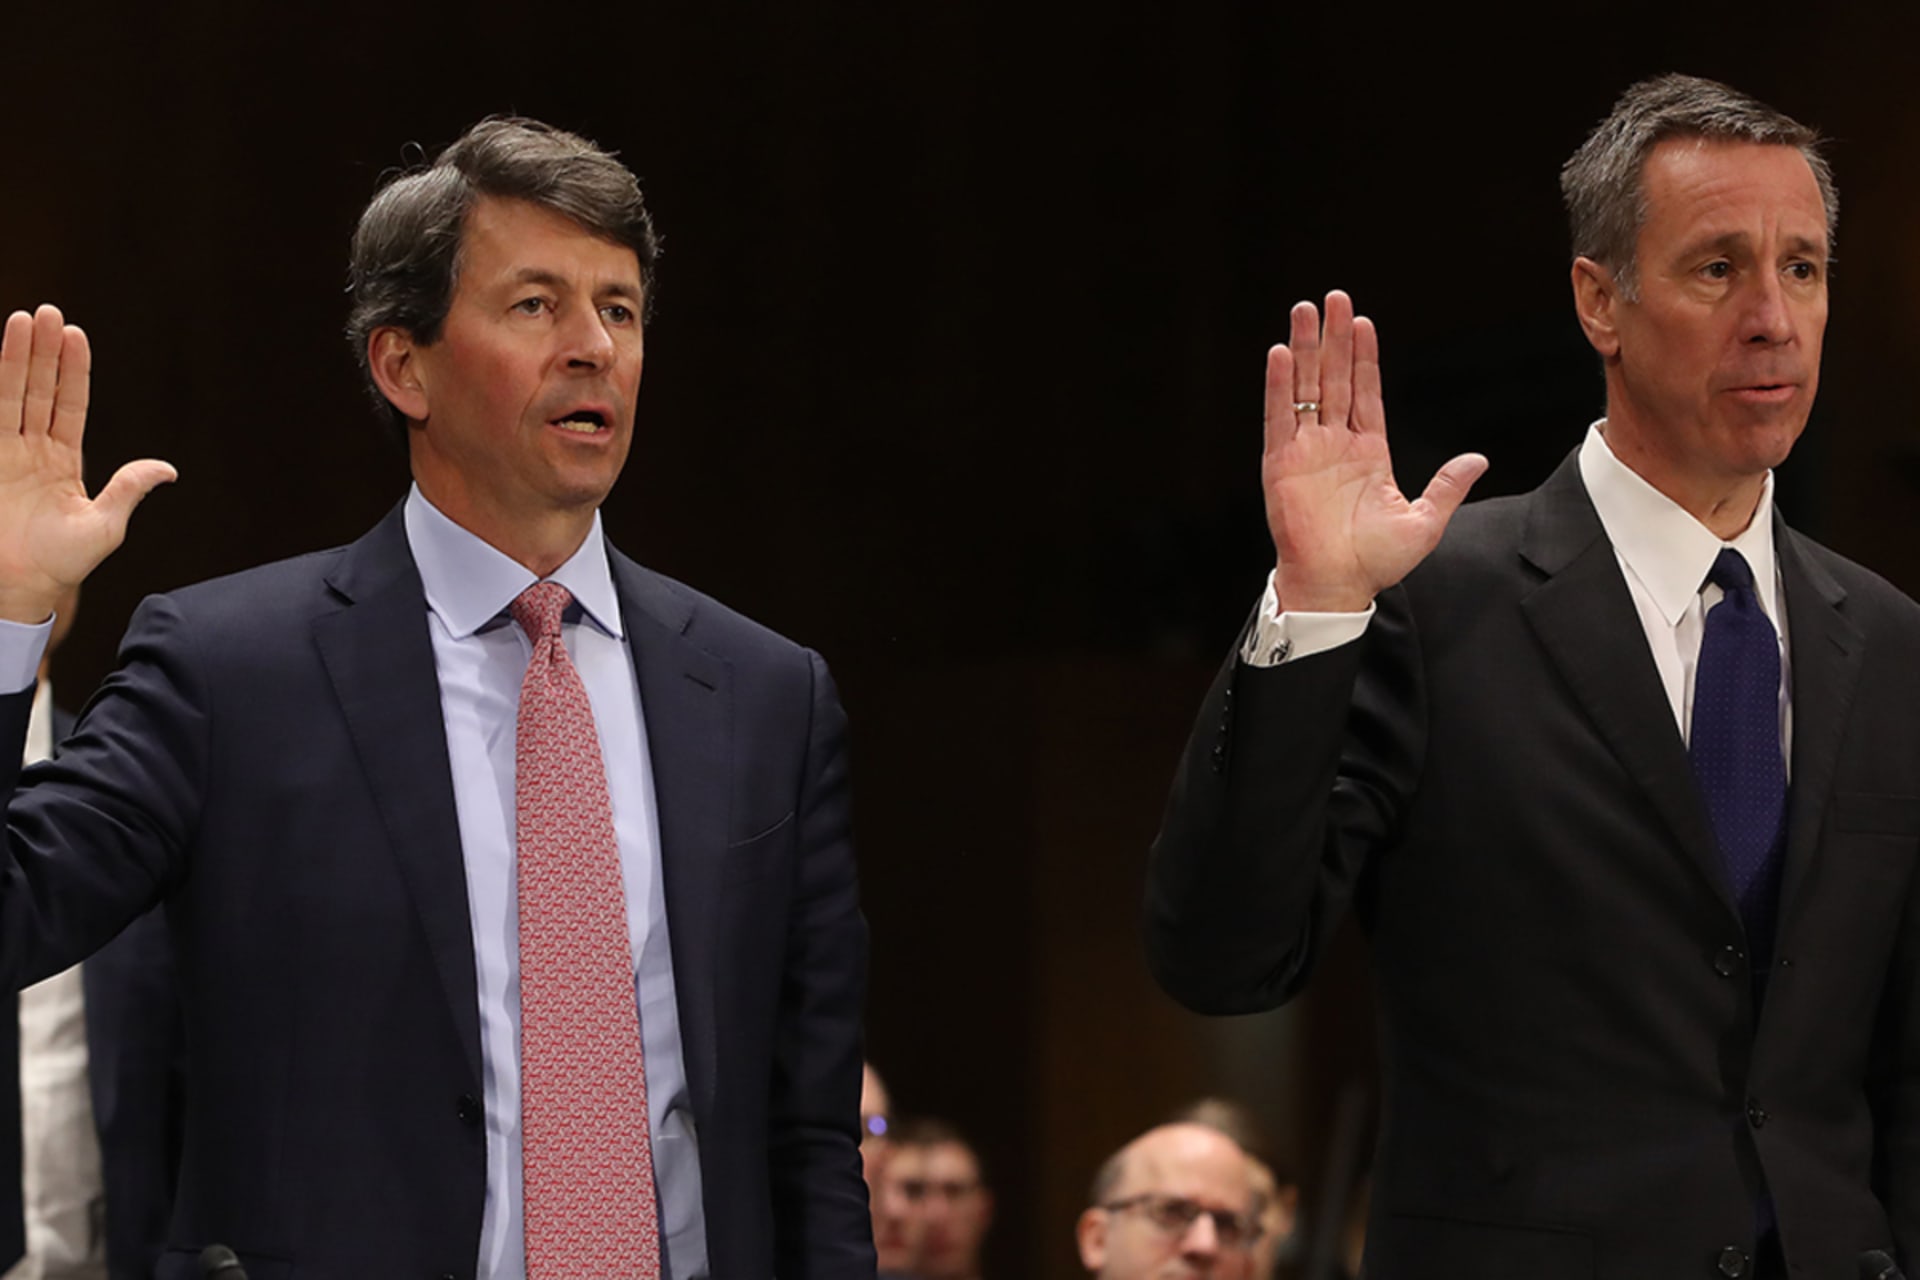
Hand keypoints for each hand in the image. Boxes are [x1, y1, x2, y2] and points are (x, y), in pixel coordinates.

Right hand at [0, 305, 175, 622]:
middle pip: (37, 389)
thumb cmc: (61, 565)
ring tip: (21, 319)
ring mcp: (5, 455)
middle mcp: (33, 452)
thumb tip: (169, 469)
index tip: (74, 334)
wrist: (18, 589)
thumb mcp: (105, 526)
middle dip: (41, 351)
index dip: (72, 370)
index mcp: (65, 463)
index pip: (69, 404)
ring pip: (10, 395)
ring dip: (14, 357)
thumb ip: (128, 489)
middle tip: (46, 311)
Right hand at [1262, 291, 1486, 611]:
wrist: (1337, 585)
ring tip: (1305, 310)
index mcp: (1368, 452)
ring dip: (1305, 349)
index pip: (1365, 392)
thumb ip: (1448, 486)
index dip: (1364, 357)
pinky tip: (1282, 353)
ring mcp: (1306, 450)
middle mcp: (1334, 444)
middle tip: (1335, 298)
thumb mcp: (1424, 521)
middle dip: (1334, 338)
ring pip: (1305, 387)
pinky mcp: (1280, 463)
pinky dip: (1279, 385)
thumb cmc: (1376, 561)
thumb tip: (1478, 459)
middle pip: (1333, 378)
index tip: (1363, 323)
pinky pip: (1278, 416)